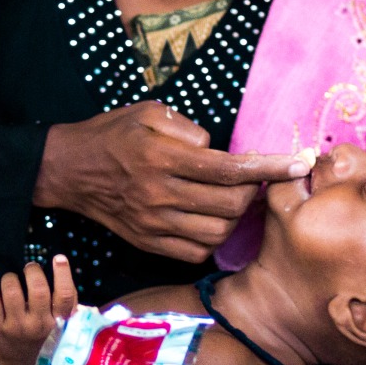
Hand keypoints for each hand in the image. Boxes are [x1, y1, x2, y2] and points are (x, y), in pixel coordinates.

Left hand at [0, 256, 78, 364]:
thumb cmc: (50, 341)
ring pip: (12, 290)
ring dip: (11, 277)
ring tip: (13, 279)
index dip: (62, 273)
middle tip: (31, 268)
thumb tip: (65, 269)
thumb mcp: (67, 327)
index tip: (58, 259)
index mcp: (60, 324)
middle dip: (33, 271)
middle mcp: (39, 326)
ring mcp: (16, 328)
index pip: (65, 295)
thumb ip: (70, 304)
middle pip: (37, 289)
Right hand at [35, 102, 309, 262]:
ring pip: (218, 232)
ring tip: (232, 199)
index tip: (298, 164)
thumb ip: (189, 129)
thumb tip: (218, 150)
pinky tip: (211, 219)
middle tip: (256, 180)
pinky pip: (196, 252)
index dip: (269, 168)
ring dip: (236, 217)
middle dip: (255, 192)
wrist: (67, 170)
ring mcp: (153, 223)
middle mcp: (159, 193)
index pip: (229, 168)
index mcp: (162, 157)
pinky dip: (213, 239)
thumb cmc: (112, 134)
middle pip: (230, 204)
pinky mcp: (147, 242)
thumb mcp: (148, 112)